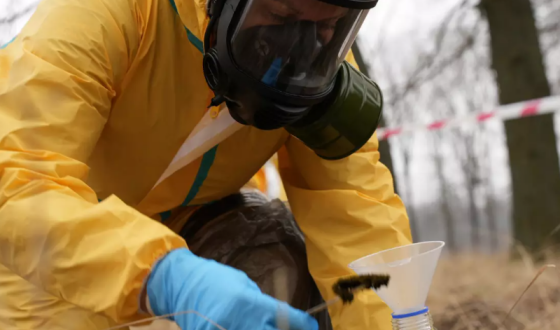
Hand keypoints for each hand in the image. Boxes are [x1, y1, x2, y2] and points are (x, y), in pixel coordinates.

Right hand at [147, 248, 317, 329]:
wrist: (182, 284)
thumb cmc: (216, 280)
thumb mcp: (244, 285)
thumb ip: (262, 304)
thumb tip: (283, 319)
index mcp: (252, 302)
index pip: (289, 318)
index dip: (304, 325)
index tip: (310, 326)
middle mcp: (243, 321)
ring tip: (265, 327)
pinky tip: (245, 327)